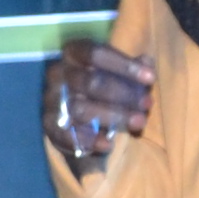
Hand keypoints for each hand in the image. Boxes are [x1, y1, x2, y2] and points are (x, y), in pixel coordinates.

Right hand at [43, 40, 152, 172]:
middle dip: (123, 94)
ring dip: (112, 116)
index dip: (124, 65)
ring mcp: (50, 99)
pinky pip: (65, 133)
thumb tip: (147, 62)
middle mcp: (57, 73)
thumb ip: (132, 67)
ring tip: (138, 123)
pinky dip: (88, 140)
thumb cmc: (102, 86)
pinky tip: (108, 144)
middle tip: (147, 104)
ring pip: (79, 108)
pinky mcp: (48, 124)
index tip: (150, 78)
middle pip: (90, 82)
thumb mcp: (117, 72)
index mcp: (73, 53)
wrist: (76, 115)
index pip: (96, 54)